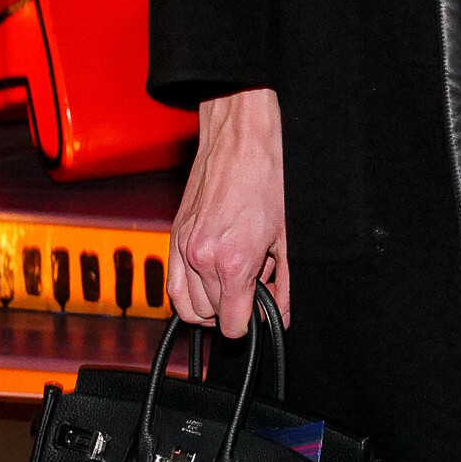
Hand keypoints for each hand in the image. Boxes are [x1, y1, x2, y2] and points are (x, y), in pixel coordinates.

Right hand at [167, 86, 289, 335]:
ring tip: (233, 284)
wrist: (241, 136)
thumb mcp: (288, 236)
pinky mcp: (174, 234)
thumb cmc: (268, 175)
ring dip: (209, 304)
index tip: (260, 311)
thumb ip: (285, 283)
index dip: (249, 323)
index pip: (232, 325)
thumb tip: (282, 313)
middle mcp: (202, 257)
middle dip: (233, 309)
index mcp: (233, 261)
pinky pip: (172, 284)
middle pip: (210, 316)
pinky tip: (209, 279)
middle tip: (254, 287)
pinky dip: (188, 291)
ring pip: (187, 305)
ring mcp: (183, 245)